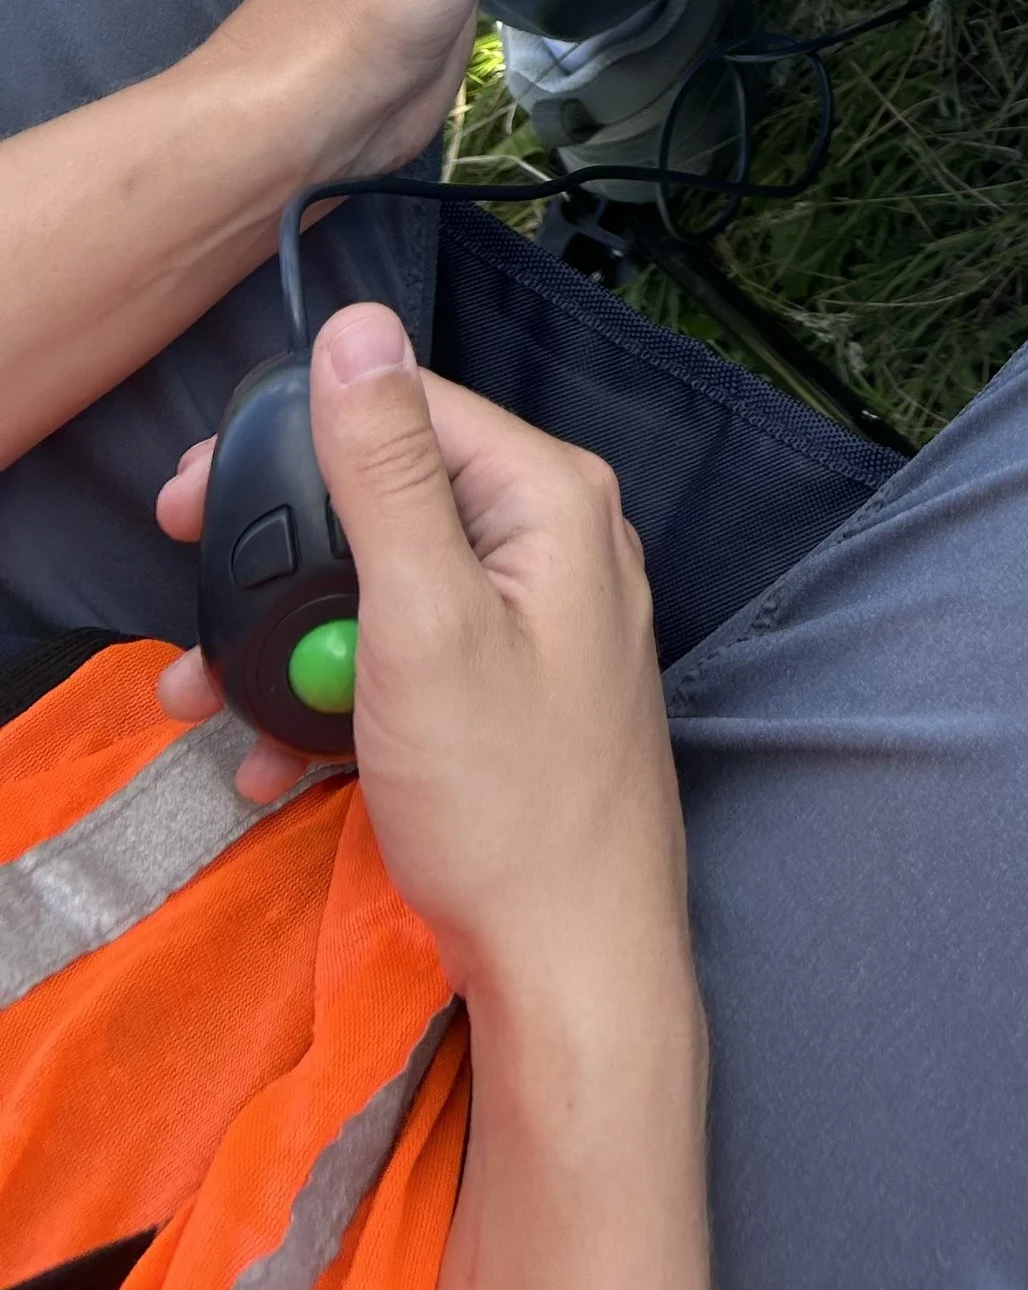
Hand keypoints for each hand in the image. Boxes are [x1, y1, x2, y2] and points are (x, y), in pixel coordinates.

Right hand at [157, 305, 709, 1289]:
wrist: (573, 961)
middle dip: (280, 556)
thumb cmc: (508, 798)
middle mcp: (558, 538)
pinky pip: (408, 657)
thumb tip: (360, 328)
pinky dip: (339, 695)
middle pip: (389, 497)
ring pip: (384, 587)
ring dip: (291, 640)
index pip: (408, 407)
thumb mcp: (422, 619)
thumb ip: (384, 469)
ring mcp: (539, 616)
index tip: (195, 496)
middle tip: (192, 605)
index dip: (294, 438)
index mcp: (551, 496)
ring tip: (209, 699)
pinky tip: (276, 757)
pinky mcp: (513, 687)